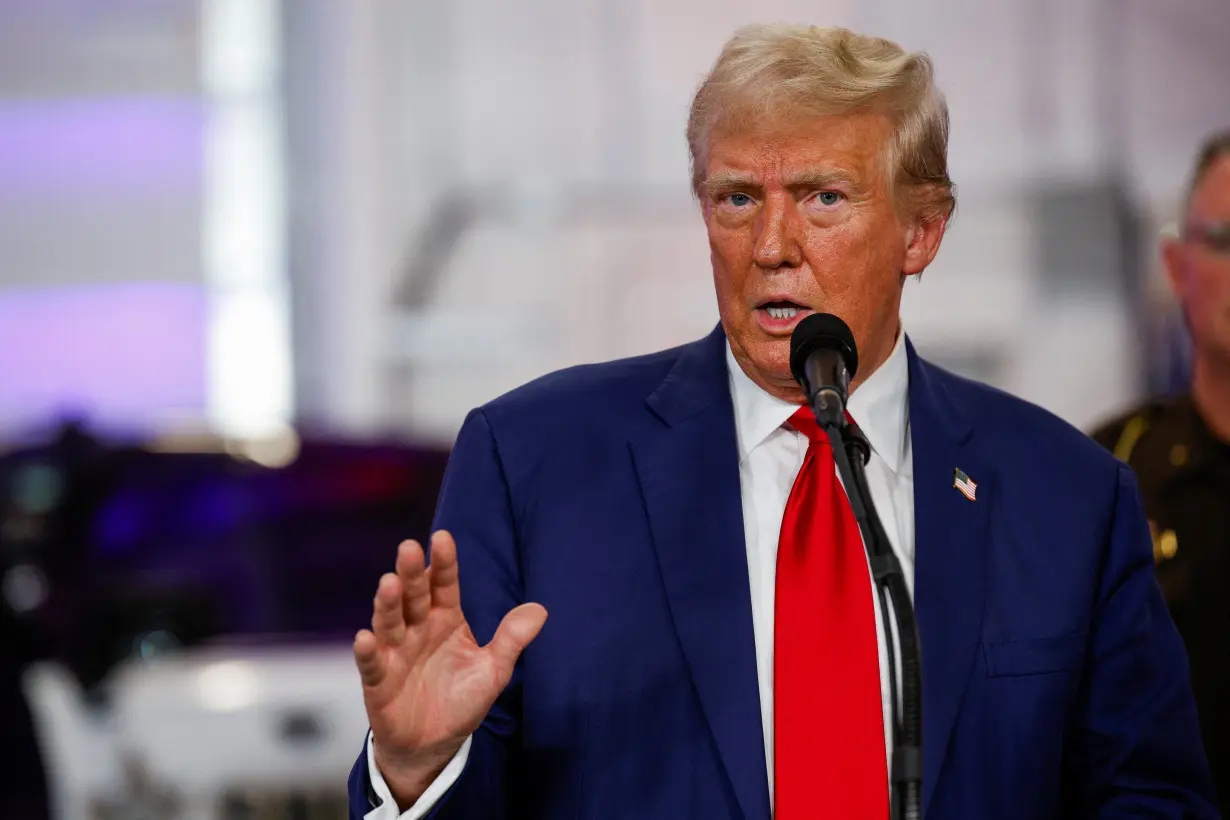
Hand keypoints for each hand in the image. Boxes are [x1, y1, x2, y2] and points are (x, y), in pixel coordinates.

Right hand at [353, 530, 547, 807]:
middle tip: (409, 548)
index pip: (444, 585)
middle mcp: (418, 629)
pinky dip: (368, 650)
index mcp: (446, 619)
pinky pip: (372, 663)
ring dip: (387, 603)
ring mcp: (396, 653)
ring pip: (389, 622)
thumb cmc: (461, 699)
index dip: (444, 563)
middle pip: (414, 596)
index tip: (442, 538)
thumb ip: (512, 639)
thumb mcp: (494, 670)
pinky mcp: (379, 681)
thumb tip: (540, 609)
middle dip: (411, 573)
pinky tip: (365, 637)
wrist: (435, 744)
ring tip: (389, 583)